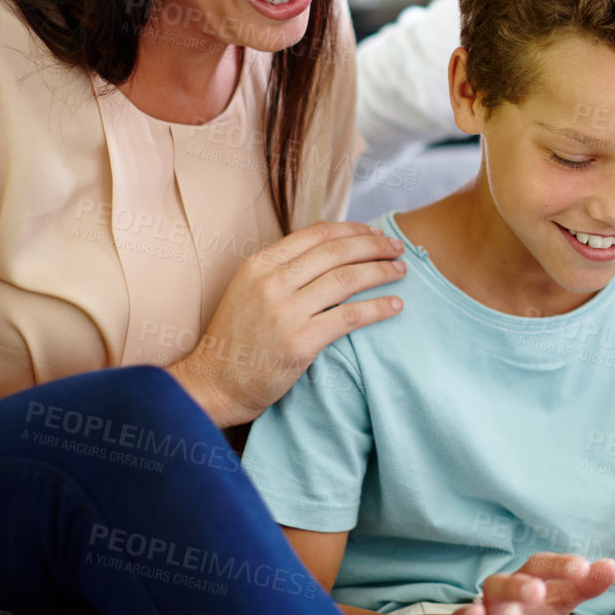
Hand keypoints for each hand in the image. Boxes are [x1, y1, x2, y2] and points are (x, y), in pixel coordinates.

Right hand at [167, 221, 406, 426]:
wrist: (212, 384)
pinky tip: (395, 306)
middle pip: (336, 252)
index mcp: (259, 264)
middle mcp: (271, 282)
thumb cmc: (236, 340)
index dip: (352, 230)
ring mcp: (285, 312)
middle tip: (397, 248)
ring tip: (401, 271)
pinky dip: (378, 308)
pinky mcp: (299, 342)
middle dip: (374, 246)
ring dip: (381, 272)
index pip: (317, 234)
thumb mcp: (249, 290)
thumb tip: (329, 252)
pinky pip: (349, 317)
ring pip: (346, 279)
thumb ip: (282, 270)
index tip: (374, 233)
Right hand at [441, 553, 614, 614]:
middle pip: (498, 587)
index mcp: (521, 585)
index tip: (583, 568)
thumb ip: (582, 585)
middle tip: (535, 590)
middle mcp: (495, 602)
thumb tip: (612, 566)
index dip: (558, 566)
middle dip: (514, 588)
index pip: (537, 567)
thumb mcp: (555, 601)